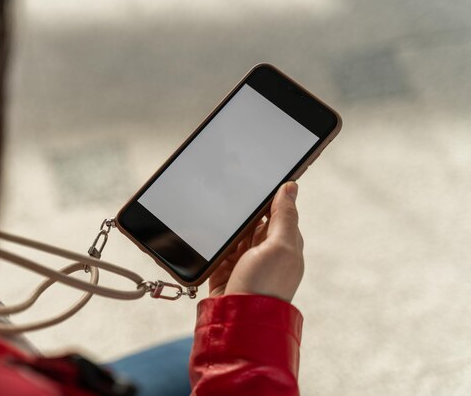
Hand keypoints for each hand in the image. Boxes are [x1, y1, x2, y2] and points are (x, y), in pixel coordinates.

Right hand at [208, 182, 303, 301]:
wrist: (237, 320)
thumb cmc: (266, 285)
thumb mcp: (280, 246)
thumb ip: (284, 216)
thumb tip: (291, 187)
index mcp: (284, 243)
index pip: (278, 211)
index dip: (268, 195)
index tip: (254, 177)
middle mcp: (265, 251)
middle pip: (252, 220)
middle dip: (242, 211)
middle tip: (227, 193)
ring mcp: (243, 260)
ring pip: (233, 232)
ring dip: (225, 226)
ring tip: (214, 212)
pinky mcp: (223, 269)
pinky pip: (217, 248)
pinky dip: (212, 242)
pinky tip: (206, 232)